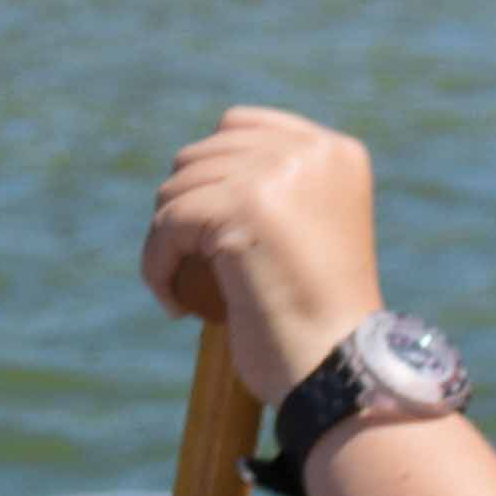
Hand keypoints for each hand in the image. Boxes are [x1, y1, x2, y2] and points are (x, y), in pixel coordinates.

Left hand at [137, 108, 387, 405]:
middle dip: (184, 210)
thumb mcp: (310, 237)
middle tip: (190, 265)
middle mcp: (310, 152)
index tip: (203, 229)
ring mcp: (276, 173)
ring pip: (178, 189)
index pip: (240, 126)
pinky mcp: (242, 204)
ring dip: (167, 241)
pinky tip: (173, 304)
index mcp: (334, 153)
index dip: (208, 174)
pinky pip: (167, 224)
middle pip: (203, 155)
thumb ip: (277, 193)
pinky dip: (157, 265)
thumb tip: (202, 168)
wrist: (338, 368)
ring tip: (183, 289)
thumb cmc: (320, 325)